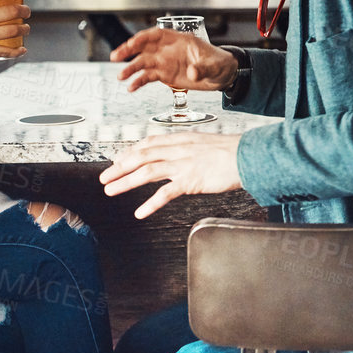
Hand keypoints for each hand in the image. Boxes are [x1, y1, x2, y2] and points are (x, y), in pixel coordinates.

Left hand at [101, 133, 242, 217]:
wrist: (249, 156)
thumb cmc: (232, 152)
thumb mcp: (206, 143)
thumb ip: (190, 148)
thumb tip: (180, 154)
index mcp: (182, 139)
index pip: (149, 143)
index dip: (130, 151)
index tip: (118, 158)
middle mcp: (179, 149)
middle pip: (141, 156)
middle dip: (119, 167)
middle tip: (104, 177)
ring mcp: (183, 164)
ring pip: (146, 172)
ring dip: (125, 182)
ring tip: (110, 191)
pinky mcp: (190, 180)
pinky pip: (165, 193)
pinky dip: (150, 204)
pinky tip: (139, 212)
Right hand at [111, 29, 236, 92]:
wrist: (223, 76)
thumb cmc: (220, 63)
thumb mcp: (214, 65)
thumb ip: (203, 68)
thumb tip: (192, 72)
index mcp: (179, 41)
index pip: (157, 35)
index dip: (143, 38)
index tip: (132, 43)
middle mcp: (169, 50)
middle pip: (145, 47)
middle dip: (129, 50)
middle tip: (116, 56)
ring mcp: (166, 62)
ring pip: (144, 63)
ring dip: (131, 68)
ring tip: (121, 76)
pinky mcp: (166, 75)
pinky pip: (149, 77)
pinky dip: (139, 81)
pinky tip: (131, 87)